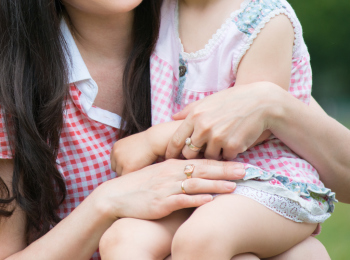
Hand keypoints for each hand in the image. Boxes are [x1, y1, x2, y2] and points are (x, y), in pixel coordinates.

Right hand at [97, 159, 245, 220]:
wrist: (115, 196)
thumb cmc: (138, 186)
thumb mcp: (159, 174)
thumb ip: (178, 172)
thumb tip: (199, 173)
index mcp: (172, 165)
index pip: (202, 161)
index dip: (223, 162)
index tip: (243, 163)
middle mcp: (171, 173)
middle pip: (203, 170)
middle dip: (226, 170)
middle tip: (248, 170)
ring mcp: (166, 187)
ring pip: (195, 184)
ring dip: (216, 185)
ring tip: (235, 187)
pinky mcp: (161, 202)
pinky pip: (181, 200)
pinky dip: (196, 200)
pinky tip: (209, 201)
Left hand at [111, 131, 159, 175]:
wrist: (154, 141)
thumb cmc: (147, 143)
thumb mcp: (131, 145)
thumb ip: (125, 154)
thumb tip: (124, 165)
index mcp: (116, 147)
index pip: (114, 162)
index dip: (122, 165)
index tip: (130, 166)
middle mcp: (116, 153)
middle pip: (116, 169)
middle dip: (124, 170)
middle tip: (136, 167)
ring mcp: (120, 160)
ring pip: (121, 174)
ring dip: (129, 173)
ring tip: (139, 168)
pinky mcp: (127, 167)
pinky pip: (127, 178)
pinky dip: (132, 177)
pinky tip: (140, 172)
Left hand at [166, 83, 279, 159]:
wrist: (260, 102)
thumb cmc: (232, 100)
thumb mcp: (207, 101)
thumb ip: (189, 110)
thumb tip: (173, 116)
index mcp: (194, 116)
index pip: (176, 140)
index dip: (171, 152)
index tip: (169, 158)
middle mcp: (204, 128)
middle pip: (189, 153)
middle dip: (193, 156)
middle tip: (198, 154)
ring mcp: (218, 138)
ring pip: (208, 157)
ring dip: (213, 154)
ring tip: (221, 144)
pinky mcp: (233, 146)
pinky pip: (225, 158)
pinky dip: (229, 154)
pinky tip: (234, 142)